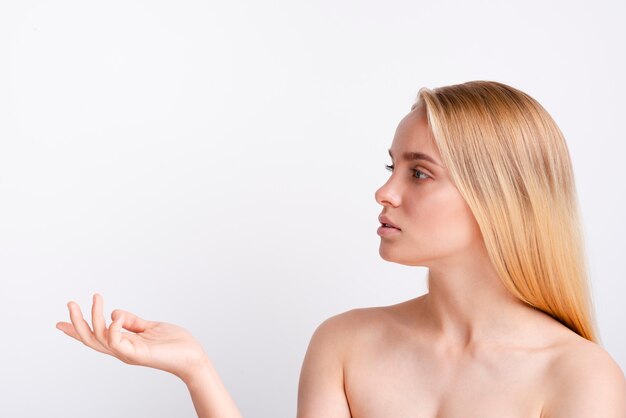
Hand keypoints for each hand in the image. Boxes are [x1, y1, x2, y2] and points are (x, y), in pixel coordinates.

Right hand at [56, 293, 211, 383]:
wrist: (192, 356)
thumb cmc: (175, 344)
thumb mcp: (151, 327)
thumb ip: (133, 321)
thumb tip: (115, 312)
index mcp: (124, 343)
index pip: (96, 337)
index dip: (77, 330)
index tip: (59, 323)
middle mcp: (122, 350)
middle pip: (91, 339)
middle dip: (77, 323)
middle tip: (70, 303)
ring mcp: (128, 353)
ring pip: (100, 339)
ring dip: (94, 318)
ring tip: (96, 298)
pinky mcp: (137, 354)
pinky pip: (117, 343)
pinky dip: (114, 328)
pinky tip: (116, 315)